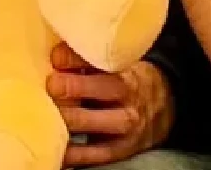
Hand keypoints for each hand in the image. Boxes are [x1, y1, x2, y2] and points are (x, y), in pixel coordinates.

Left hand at [47, 46, 174, 166]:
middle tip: (50, 86)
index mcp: (123, 68)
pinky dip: (73, 153)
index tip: (55, 58)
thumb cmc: (126, 80)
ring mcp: (125, 125)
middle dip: (70, 87)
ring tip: (47, 114)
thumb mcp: (115, 65)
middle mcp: (127, 95)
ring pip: (95, 122)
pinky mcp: (120, 149)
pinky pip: (94, 154)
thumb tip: (51, 57)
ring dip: (69, 118)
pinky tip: (56, 148)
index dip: (74, 58)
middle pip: (100, 89)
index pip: (99, 59)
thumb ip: (86, 60)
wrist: (163, 108)